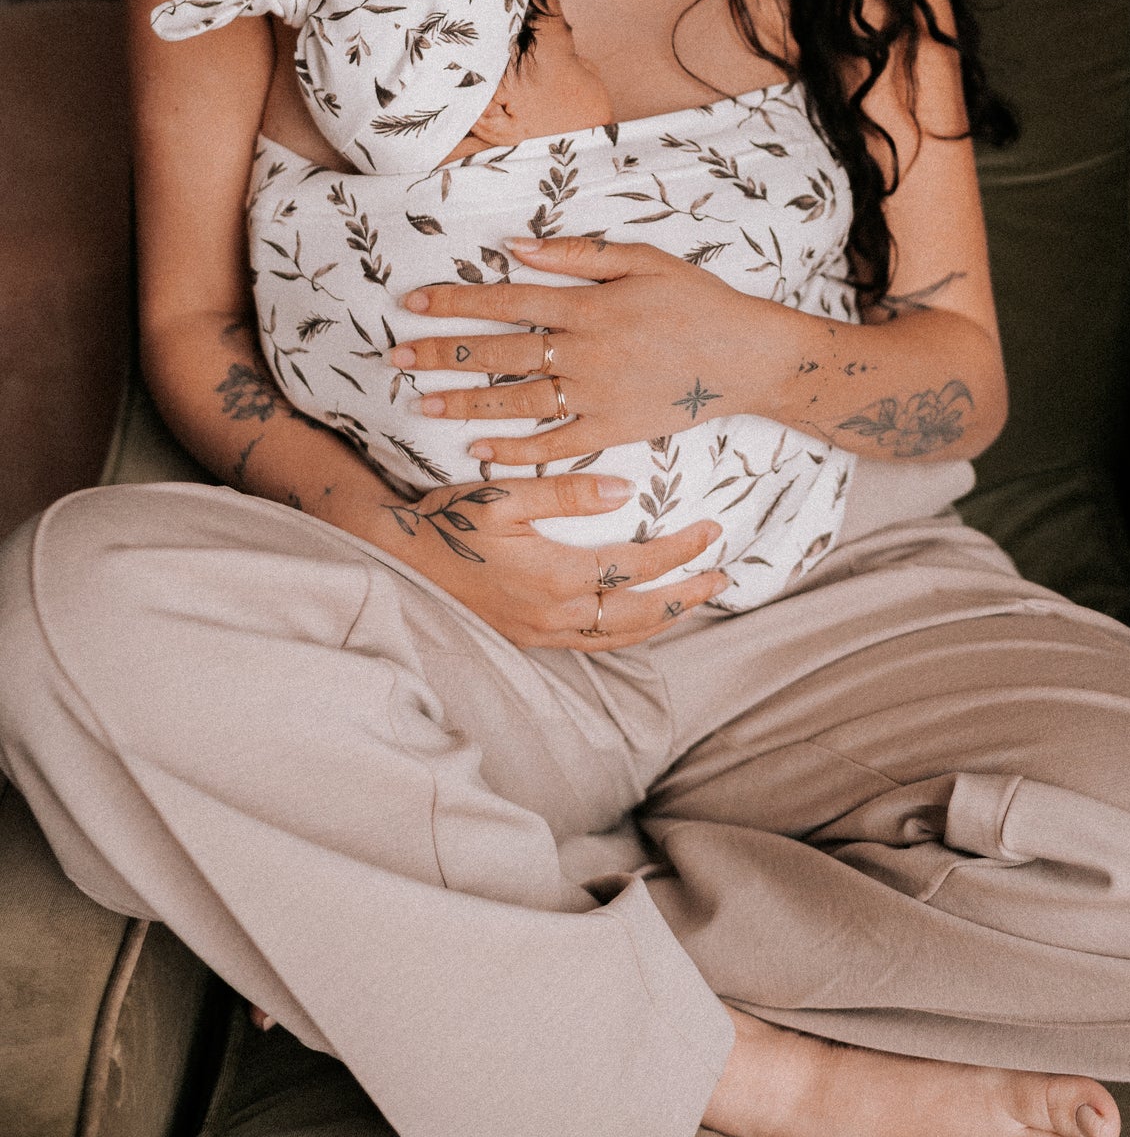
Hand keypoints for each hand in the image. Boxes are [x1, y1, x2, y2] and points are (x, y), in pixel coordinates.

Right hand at [371, 468, 727, 651]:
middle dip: (686, 595)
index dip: (680, 552)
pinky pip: (594, 645)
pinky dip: (629, 634)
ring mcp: (542, 632)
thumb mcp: (503, 494)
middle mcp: (554, 614)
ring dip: (664, 620)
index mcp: (554, 576)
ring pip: (619, 637)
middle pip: (639, 614)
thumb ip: (565, 492)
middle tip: (724, 576)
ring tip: (695, 599)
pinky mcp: (530, 637)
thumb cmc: (449, 519)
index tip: (711, 531)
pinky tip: (642, 619)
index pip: (636, 568)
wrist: (398, 557)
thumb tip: (624, 491)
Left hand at [388, 234, 775, 465]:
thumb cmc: (698, 300)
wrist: (747, 357)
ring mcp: (596, 396)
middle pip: (498, 352)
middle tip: (395, 358)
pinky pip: (553, 444)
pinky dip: (514, 449)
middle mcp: (584, 353)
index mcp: (588, 307)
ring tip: (421, 402)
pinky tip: (477, 448)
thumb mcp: (643, 259)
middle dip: (442, 354)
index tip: (413, 303)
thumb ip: (578, 255)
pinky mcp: (612, 431)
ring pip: (515, 400)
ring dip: (464, 401)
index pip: (506, 300)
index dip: (455, 302)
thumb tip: (516, 248)